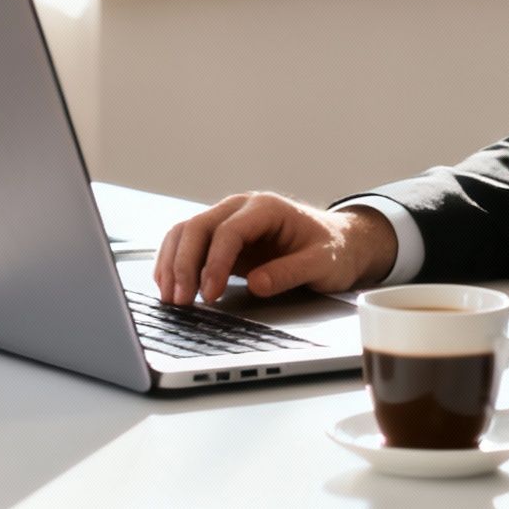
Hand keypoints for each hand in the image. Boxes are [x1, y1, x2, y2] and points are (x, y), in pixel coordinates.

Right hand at [152, 192, 397, 305]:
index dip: (214, 263)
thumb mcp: (322, 263)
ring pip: (185, 233)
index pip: (228, 231)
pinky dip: (174, 263)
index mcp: (266, 208)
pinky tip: (170, 286)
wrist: (338, 241)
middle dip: (184, 265)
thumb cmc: (331, 249)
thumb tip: (256, 284)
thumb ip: (290, 272)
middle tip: (181, 300)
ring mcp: (228, 221)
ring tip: (171, 298)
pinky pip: (188, 244)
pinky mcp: (221, 239)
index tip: (209, 294)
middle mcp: (241, 208)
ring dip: (173, 264)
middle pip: (198, 227)